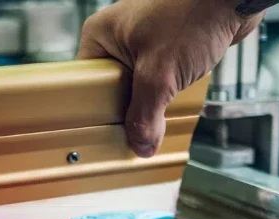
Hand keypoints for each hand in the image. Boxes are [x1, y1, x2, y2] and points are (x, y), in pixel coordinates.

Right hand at [77, 0, 264, 157]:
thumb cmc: (192, 13)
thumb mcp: (160, 75)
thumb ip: (145, 116)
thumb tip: (140, 145)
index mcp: (100, 36)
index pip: (85, 86)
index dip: (96, 113)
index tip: (105, 136)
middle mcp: (117, 38)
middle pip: (112, 92)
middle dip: (128, 114)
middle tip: (135, 134)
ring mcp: (142, 43)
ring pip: (138, 89)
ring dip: (150, 107)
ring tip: (157, 119)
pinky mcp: (166, 49)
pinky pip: (158, 82)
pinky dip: (166, 96)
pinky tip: (174, 105)